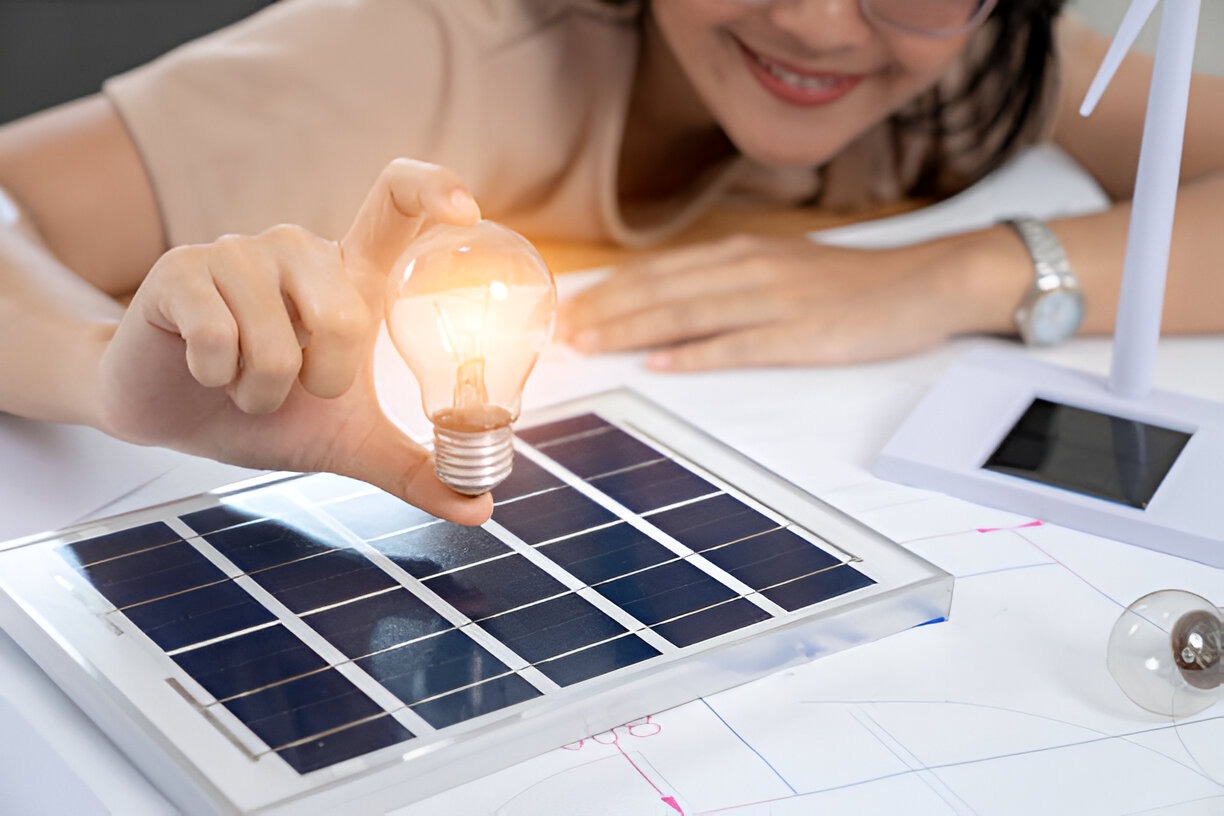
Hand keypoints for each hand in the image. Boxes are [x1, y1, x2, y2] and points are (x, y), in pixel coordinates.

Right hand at [95, 159, 492, 523]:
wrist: (170, 414)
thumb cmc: (269, 413)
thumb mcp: (348, 443)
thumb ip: (413, 468)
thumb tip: (480, 507)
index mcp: (350, 273)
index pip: (397, 201)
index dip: (433, 191)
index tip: (467, 213)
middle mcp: (300, 249)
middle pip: (345, 315)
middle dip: (322, 383)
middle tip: (297, 388)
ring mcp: (238, 252)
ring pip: (276, 343)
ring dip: (261, 392)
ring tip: (243, 382)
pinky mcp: (181, 269)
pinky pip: (218, 340)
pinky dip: (216, 380)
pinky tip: (203, 370)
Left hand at [558, 232, 1007, 369]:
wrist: (924, 282)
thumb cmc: (850, 283)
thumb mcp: (782, 267)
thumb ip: (727, 281)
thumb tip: (670, 301)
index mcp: (744, 253)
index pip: (661, 270)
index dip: (611, 290)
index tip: (569, 309)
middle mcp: (751, 269)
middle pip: (663, 290)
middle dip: (606, 312)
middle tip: (562, 334)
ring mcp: (776, 301)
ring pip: (688, 313)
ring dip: (633, 330)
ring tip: (591, 346)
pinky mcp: (802, 335)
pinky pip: (738, 346)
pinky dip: (695, 356)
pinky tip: (660, 366)